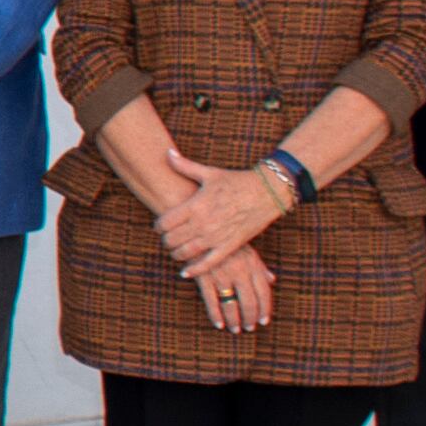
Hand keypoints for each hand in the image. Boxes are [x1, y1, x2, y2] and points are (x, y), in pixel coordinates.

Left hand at [155, 160, 288, 271]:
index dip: (158, 227)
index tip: (159, 226)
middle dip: (166, 241)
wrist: (267, 192)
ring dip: (176, 254)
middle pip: (172, 239)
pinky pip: (208, 263)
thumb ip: (185, 166)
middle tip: (167, 239)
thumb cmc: (236, 181)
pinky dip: (194, 270)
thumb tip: (166, 153)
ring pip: (186, 253)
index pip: (164, 222)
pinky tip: (186, 272)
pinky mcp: (230, 246)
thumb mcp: (209, 173)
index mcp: (195, 205)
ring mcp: (216, 236)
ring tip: (175, 251)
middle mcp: (202, 223)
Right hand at [192, 242, 275, 333]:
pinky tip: (219, 324)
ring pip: (231, 305)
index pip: (264, 293)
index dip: (264, 310)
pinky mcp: (204, 277)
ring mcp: (221, 275)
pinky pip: (211, 301)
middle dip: (249, 319)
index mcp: (252, 264)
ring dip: (234, 321)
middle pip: (249, 302)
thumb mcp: (247, 248)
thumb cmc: (226, 239)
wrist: (200, 227)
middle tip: (248, 328)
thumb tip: (272, 280)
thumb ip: (260, 266)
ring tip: (235, 329)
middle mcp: (239, 272)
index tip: (263, 321)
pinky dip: (216, 315)